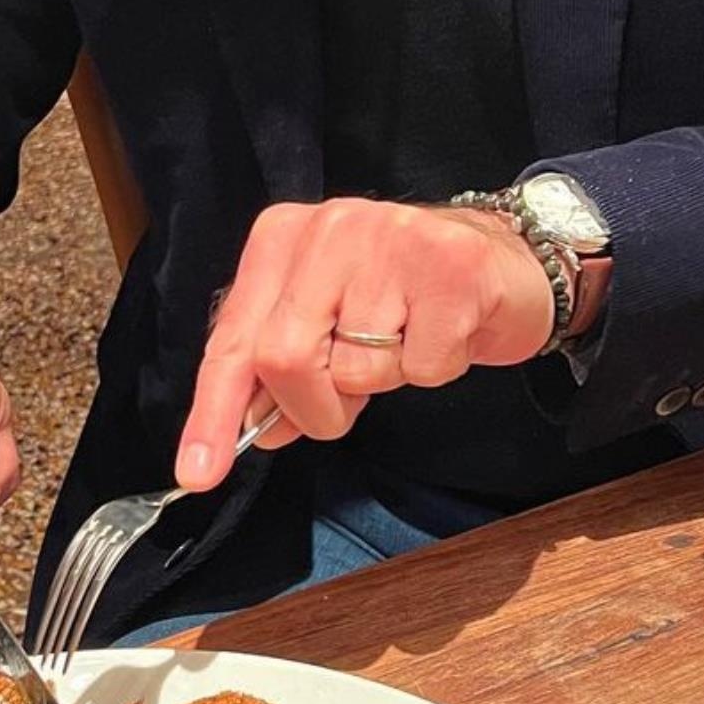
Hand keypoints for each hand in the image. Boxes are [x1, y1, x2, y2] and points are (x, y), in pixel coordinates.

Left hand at [174, 201, 557, 489]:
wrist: (505, 260)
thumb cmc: (406, 296)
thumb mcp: (330, 322)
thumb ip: (283, 371)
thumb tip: (255, 430)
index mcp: (282, 238)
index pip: (233, 339)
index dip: (212, 412)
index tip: (198, 473)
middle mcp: (329, 229)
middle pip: (284, 358)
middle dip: (314, 408)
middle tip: (347, 404)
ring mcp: (390, 241)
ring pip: (357, 369)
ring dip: (384, 383)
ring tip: (408, 340)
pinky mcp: (449, 268)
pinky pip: (421, 368)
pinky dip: (434, 370)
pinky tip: (445, 332)